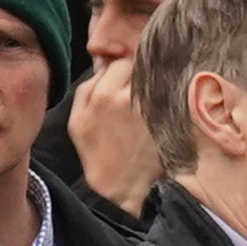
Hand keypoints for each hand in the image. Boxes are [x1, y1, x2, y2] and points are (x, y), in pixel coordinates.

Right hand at [65, 61, 153, 210]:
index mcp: (103, 94)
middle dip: (139, 72)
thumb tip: (102, 65)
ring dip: (153, 84)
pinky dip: (165, 99)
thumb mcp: (77, 119)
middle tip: (137, 84)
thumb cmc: (96, 153)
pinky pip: (169, 98)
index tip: (122, 75)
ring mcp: (151, 108)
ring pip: (156, 81)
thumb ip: (88, 88)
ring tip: (148, 97)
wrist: (120, 184)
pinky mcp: (167, 120)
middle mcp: (129, 97)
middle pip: (141, 67)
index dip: (122, 66)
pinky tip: (160, 108)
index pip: (120, 61)